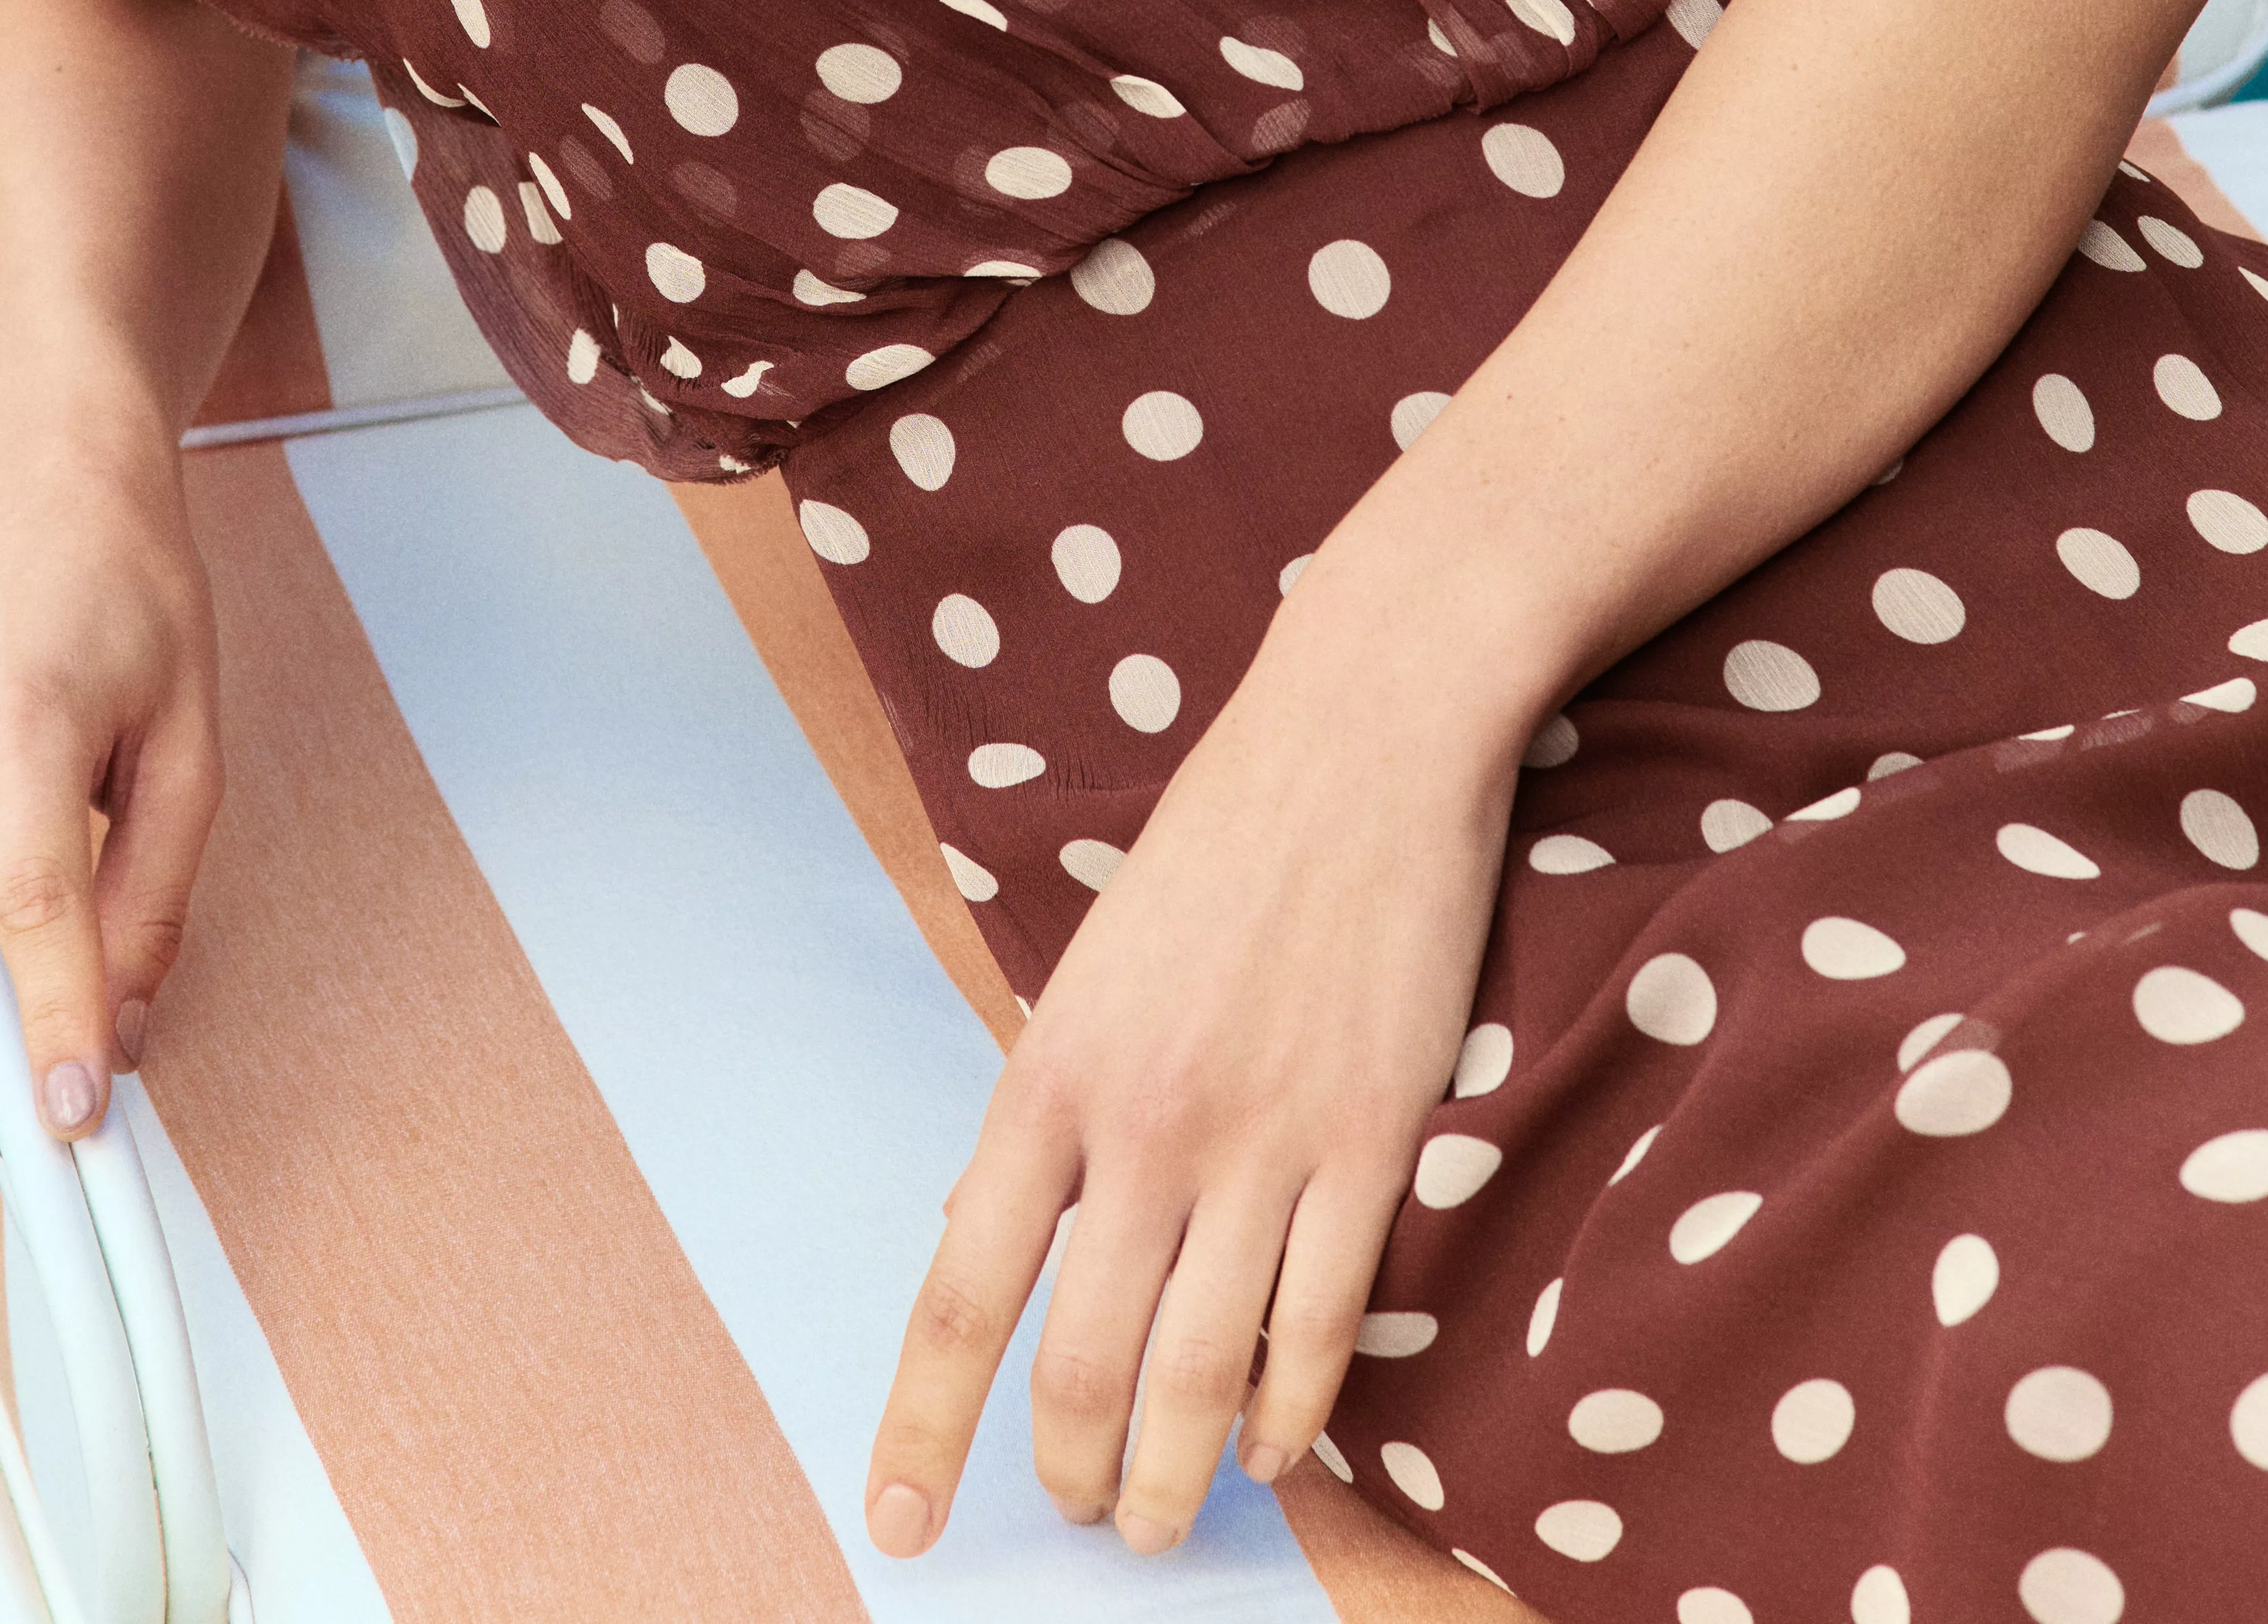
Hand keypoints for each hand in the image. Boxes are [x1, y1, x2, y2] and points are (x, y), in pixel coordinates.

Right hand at [0, 414, 221, 1148]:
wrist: (44, 494)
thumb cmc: (130, 604)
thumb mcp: (192, 745)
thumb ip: (157, 898)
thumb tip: (122, 1030)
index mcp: (18, 722)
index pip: (29, 919)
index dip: (51, 1037)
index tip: (76, 1125)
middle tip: (30, 1117)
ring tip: (12, 994)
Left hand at [864, 595, 1512, 1556]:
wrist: (1357, 742)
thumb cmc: (1218, 848)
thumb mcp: (1094, 973)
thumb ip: (1051, 1111)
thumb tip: (989, 1236)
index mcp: (1053, 1074)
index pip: (962, 1293)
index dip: (922, 1428)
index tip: (896, 1523)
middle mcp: (1145, 1124)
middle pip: (1083, 1368)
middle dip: (1072, 1476)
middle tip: (1078, 1516)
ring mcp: (1263, 1140)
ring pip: (1198, 1379)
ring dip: (1170, 1482)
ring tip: (1157, 1525)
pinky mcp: (1371, 1142)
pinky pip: (1318, 1325)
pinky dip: (1285, 1414)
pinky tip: (1264, 1448)